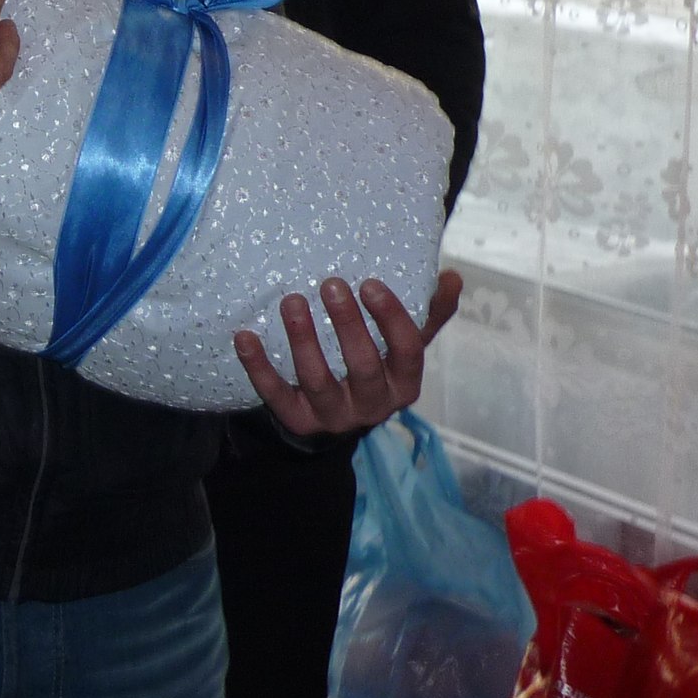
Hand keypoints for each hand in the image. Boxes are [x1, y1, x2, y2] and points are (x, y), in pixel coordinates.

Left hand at [233, 269, 464, 436]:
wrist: (335, 414)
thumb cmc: (375, 365)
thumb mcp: (403, 345)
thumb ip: (427, 313)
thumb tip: (452, 276)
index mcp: (404, 383)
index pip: (406, 352)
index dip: (391, 319)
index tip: (370, 284)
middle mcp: (373, 404)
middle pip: (363, 367)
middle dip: (348, 326)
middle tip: (331, 284)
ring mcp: (334, 416)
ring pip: (318, 380)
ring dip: (303, 340)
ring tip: (292, 301)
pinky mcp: (298, 420)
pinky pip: (276, 395)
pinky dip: (259, 367)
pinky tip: (245, 337)